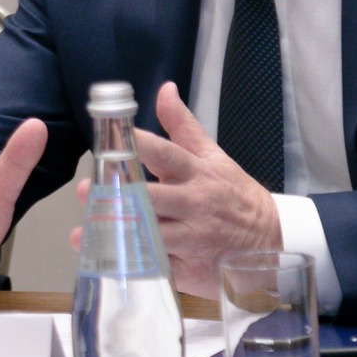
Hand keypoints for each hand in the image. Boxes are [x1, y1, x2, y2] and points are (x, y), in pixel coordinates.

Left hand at [72, 81, 280, 297]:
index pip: (166, 155)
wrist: (272, 239)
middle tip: (85, 191)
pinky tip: (104, 262)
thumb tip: (164, 89)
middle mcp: (194, 205)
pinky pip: (156, 267)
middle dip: (118, 196)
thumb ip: (182, 125)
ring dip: (116, 235)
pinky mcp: (190, 268)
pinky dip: (130, 266)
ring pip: (150, 236)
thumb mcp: (212, 156)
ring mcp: (192, 238)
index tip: (112, 141)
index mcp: (197, 173)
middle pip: (152, 199)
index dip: (139, 147)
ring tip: (84, 232)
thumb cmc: (232, 193)